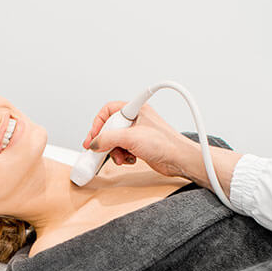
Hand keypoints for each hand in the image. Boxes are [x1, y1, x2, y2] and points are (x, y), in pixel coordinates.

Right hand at [82, 101, 197, 177]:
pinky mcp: (140, 146)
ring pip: (116, 141)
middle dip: (106, 141)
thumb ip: (108, 139)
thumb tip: (95, 143)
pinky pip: (123, 149)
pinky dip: (123, 156)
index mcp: (136, 110)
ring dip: (115, 151)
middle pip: (111, 128)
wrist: (179, 160)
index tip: (93, 137)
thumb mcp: (130, 138)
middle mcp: (137, 120)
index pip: (109, 110)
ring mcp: (138, 134)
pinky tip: (130, 159)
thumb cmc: (165, 144)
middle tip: (99, 150)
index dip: (98, 123)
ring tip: (120, 157)